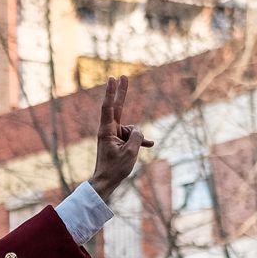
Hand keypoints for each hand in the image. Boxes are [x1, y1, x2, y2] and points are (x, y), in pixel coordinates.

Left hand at [89, 74, 151, 198]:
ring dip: (137, 139)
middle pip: (117, 108)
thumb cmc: (115, 168)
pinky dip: (139, 141)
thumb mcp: (131, 152)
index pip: (109, 107)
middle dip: (121, 93)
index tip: (113, 79)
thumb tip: (138, 130)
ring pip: (131, 129)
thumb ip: (137, 136)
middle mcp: (109, 130)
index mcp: (107, 131)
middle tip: (123, 76)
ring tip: (131, 153)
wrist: (106, 181)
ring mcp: (114, 135)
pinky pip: (132, 137)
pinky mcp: (119, 141)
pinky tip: (150, 145)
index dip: (112, 93)